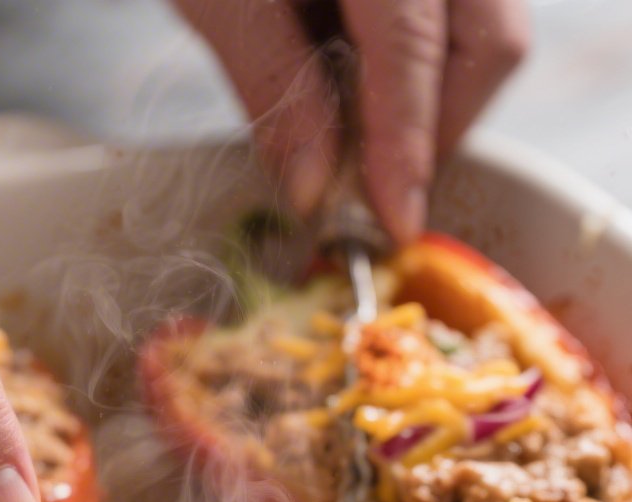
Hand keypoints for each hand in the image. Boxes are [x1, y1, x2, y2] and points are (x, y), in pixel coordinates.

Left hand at [176, 0, 529, 242]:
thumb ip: (273, 86)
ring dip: (434, 100)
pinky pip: (467, 14)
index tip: (394, 218)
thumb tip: (317, 185)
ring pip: (492, 31)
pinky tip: (365, 76)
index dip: (405, 148)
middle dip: (436, 129)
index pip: (414, 51)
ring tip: (360, 128)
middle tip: (375, 181)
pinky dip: (426, 63)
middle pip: (491, 43)